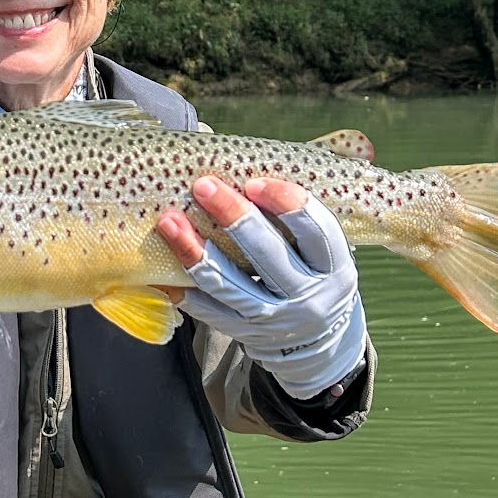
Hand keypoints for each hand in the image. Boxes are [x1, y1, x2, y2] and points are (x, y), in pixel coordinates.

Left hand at [157, 177, 366, 400]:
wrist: (317, 343)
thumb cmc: (313, 272)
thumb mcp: (322, 248)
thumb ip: (299, 210)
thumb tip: (255, 154)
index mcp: (335, 266)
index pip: (316, 230)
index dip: (287, 203)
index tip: (255, 181)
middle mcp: (309, 297)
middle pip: (268, 253)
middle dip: (233, 216)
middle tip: (202, 185)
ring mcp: (275, 319)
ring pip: (229, 284)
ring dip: (195, 250)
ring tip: (168, 221)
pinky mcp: (246, 335)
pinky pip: (209, 310)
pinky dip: (185, 286)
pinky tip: (163, 263)